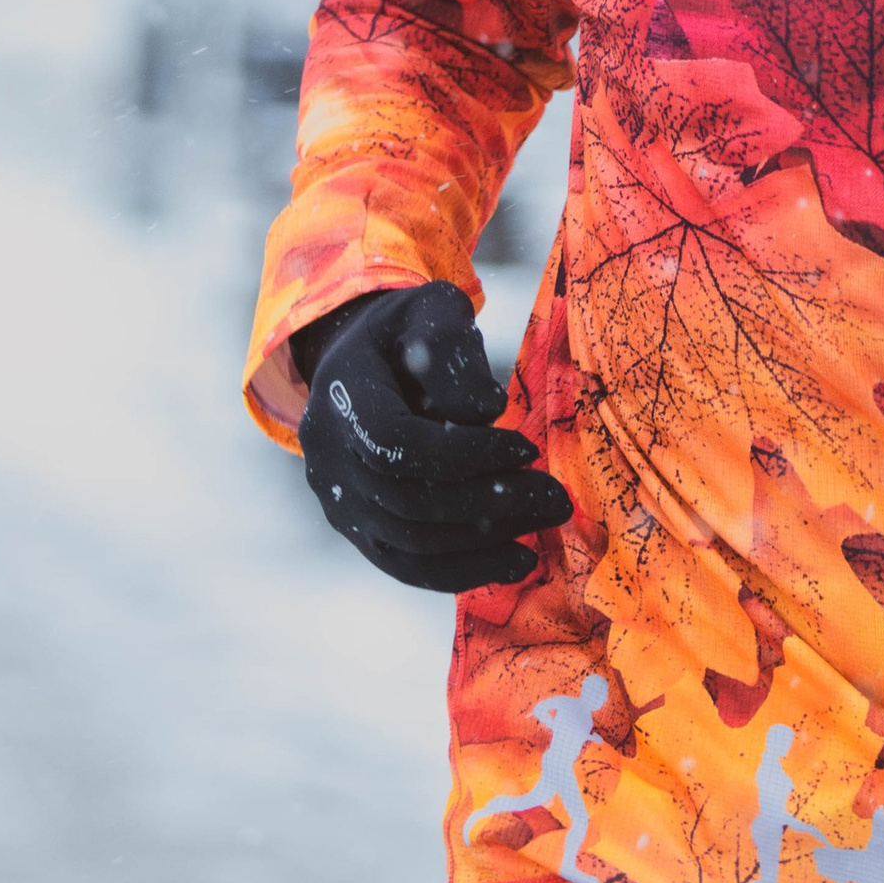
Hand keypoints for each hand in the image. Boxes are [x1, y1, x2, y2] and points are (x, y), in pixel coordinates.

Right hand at [294, 282, 570, 591]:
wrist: (363, 362)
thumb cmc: (407, 332)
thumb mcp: (430, 312)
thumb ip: (450, 351)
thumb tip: (486, 410)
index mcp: (340, 396)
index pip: (396, 443)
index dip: (465, 454)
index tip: (527, 450)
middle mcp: (327, 458)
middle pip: (407, 502)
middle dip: (490, 503)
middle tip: (555, 498)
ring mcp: (337, 503)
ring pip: (408, 545)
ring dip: (484, 545)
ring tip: (544, 527)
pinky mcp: (359, 532)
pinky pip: (406, 565)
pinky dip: (462, 570)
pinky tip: (515, 563)